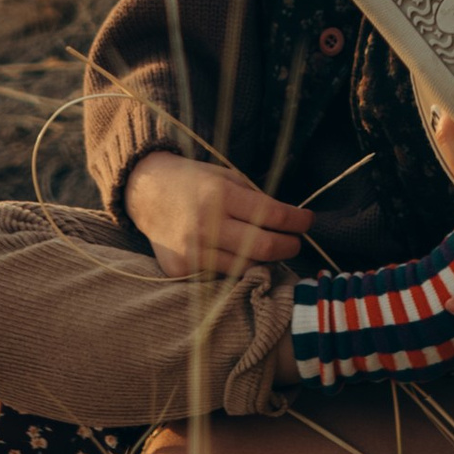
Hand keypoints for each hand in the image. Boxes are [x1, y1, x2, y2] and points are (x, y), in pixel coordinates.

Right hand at [121, 152, 311, 277]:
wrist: (145, 193)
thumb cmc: (192, 182)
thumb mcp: (225, 177)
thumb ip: (255, 198)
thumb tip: (288, 221)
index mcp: (220, 196)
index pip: (273, 215)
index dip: (297, 221)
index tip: (307, 221)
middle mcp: (205, 225)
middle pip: (264, 248)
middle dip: (289, 246)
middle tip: (296, 243)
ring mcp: (191, 252)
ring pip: (244, 267)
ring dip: (264, 261)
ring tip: (270, 250)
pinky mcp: (180, 270)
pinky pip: (218, 276)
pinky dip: (232, 268)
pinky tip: (235, 256)